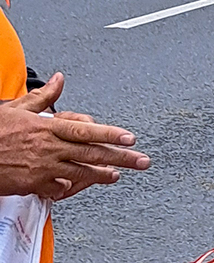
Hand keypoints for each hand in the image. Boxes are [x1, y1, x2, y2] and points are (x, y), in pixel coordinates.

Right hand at [0, 73, 149, 199]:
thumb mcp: (18, 107)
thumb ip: (44, 96)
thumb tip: (59, 79)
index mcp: (48, 127)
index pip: (87, 130)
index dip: (111, 134)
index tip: (130, 138)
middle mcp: (49, 148)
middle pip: (92, 153)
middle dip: (120, 157)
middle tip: (141, 161)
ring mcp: (42, 168)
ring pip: (80, 173)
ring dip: (100, 175)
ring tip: (115, 175)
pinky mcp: (32, 184)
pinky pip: (57, 188)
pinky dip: (68, 188)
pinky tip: (77, 187)